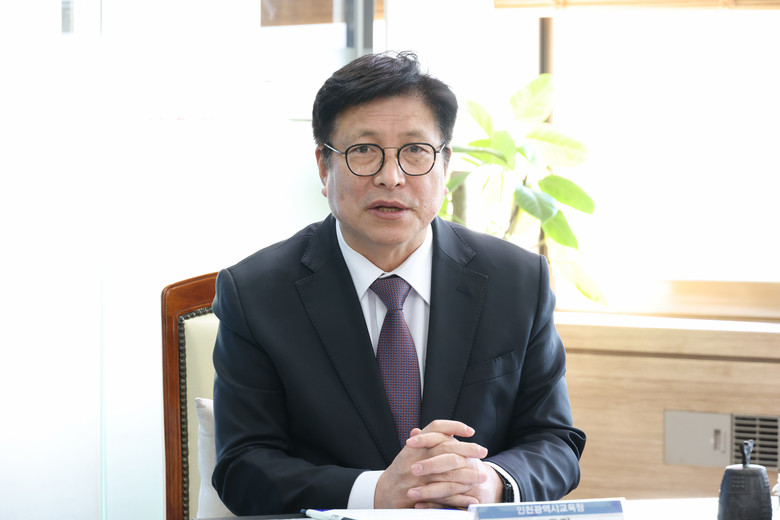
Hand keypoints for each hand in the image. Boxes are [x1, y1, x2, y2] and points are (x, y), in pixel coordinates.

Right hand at [374, 420, 499, 508]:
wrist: (384, 493)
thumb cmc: (401, 470)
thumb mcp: (410, 452)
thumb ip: (425, 441)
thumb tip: (440, 430)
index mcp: (415, 445)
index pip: (435, 428)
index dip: (453, 426)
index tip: (470, 430)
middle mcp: (415, 458)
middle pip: (445, 449)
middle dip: (467, 449)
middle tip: (483, 451)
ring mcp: (417, 477)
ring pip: (447, 474)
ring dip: (467, 475)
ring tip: (482, 475)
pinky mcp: (419, 495)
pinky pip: (443, 496)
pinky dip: (458, 497)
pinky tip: (471, 497)